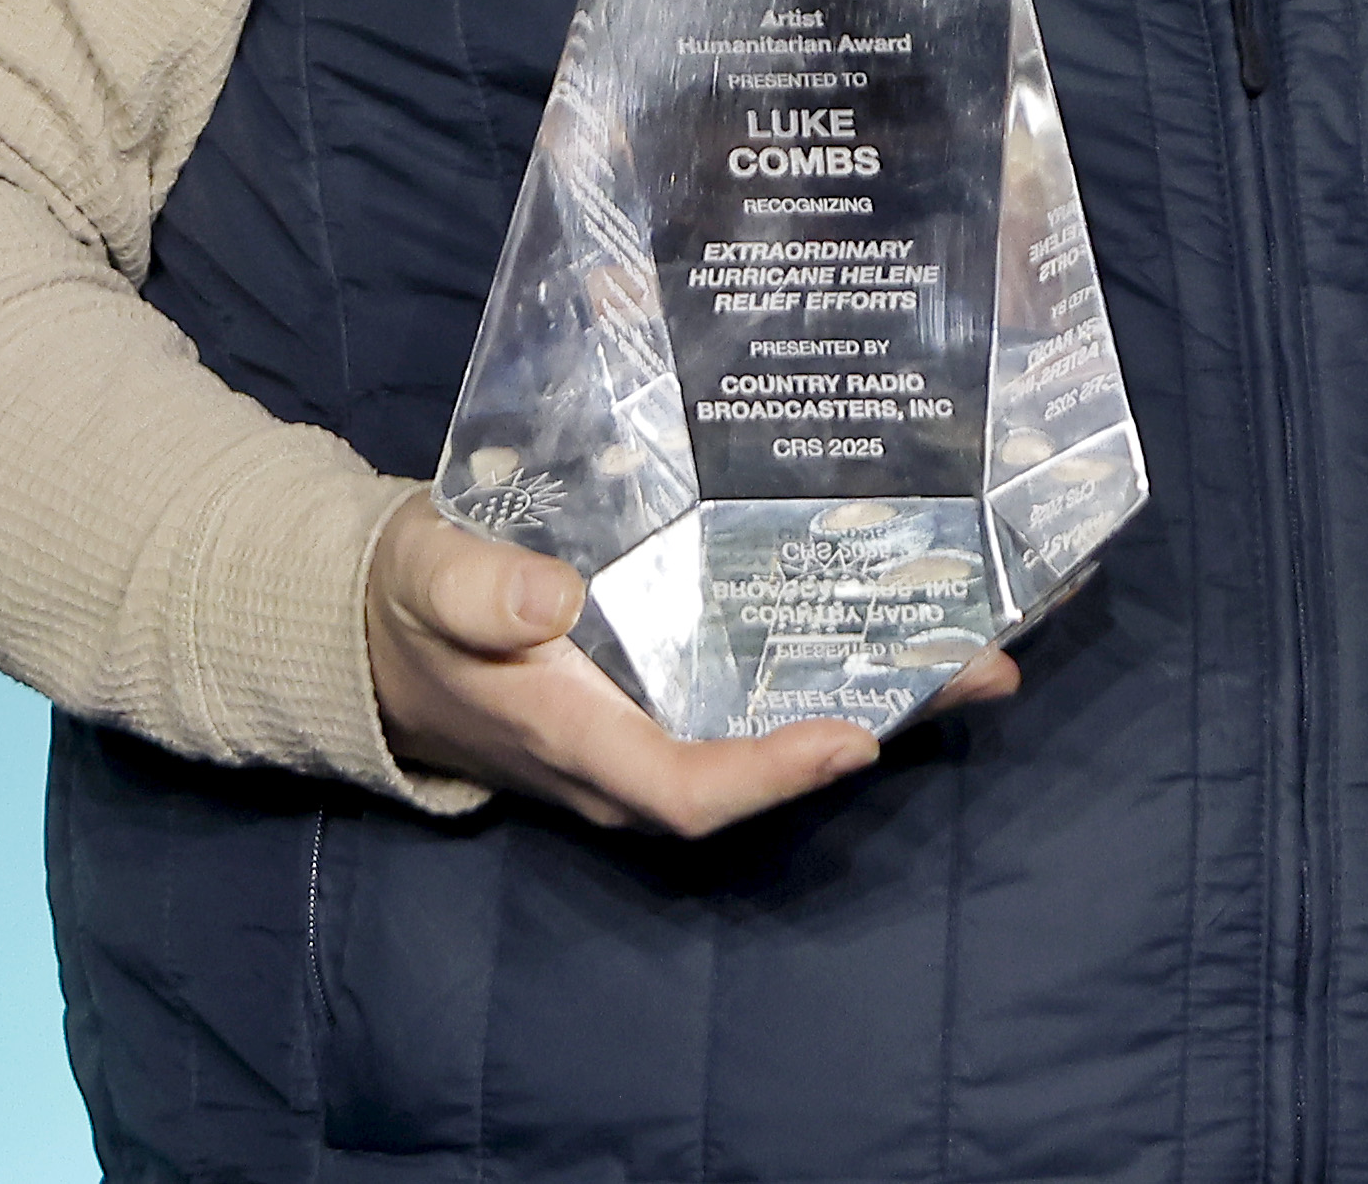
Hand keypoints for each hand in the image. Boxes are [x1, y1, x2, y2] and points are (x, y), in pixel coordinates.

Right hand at [364, 495, 1018, 831]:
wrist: (383, 632)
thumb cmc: (408, 602)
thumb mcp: (427, 577)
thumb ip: (479, 590)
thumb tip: (552, 596)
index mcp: (574, 738)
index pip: (688, 789)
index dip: (772, 774)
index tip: (855, 736)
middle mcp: (628, 758)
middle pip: (763, 771)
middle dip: (875, 725)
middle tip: (984, 672)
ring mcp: (652, 735)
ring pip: (775, 736)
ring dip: (877, 698)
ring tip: (981, 650)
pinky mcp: (665, 702)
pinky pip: (758, 706)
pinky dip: (831, 672)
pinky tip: (896, 628)